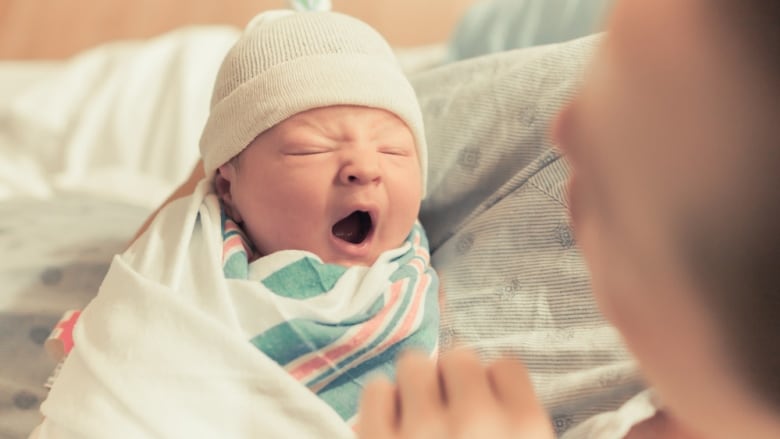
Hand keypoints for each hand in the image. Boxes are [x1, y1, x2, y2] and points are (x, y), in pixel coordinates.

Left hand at [357, 349, 554, 438]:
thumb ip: (515, 417)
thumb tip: (487, 380)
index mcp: (526, 429)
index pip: (505, 365)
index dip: (490, 387)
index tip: (482, 408)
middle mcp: (477, 423)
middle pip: (459, 356)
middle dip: (451, 382)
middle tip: (448, 415)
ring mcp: (422, 433)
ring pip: (414, 364)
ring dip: (415, 389)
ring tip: (419, 424)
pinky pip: (375, 390)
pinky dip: (381, 410)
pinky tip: (393, 434)